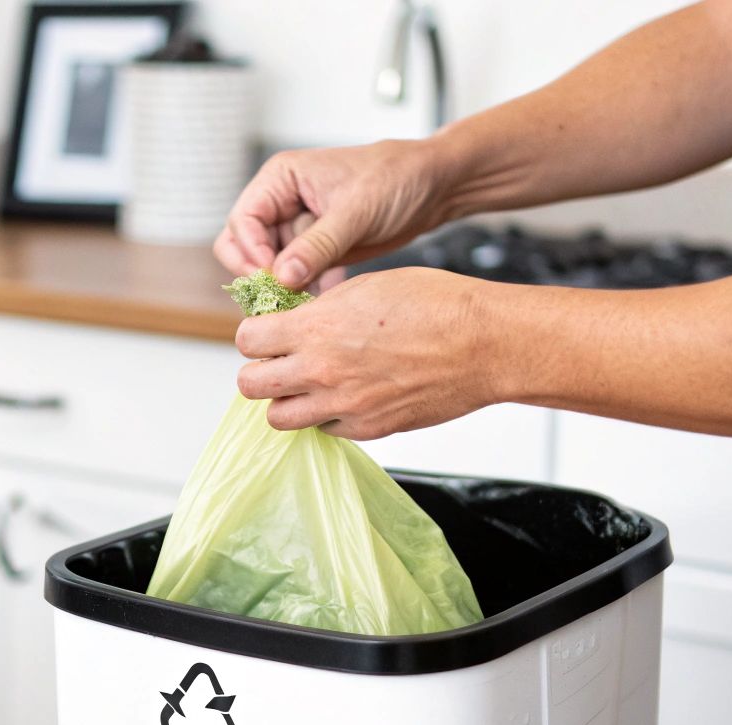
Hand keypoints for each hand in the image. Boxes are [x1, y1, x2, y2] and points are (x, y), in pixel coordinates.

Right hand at [213, 138, 459, 289]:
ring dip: (284, 286)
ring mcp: (297, 229)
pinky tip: (330, 291)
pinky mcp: (315, 250)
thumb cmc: (397, 177)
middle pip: (244, 247)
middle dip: (260, 273)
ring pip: (268, 267)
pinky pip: (295, 277)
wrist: (432, 186)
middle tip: (284, 295)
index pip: (242, 221)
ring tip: (311, 298)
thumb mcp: (355, 212)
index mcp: (281, 179)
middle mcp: (281, 203)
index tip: (272, 277)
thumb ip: (316, 245)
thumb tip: (281, 276)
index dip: (251, 252)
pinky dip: (306, 289)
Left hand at [234, 268, 501, 439]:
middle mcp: (322, 370)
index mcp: (317, 328)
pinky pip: (323, 430)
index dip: (255, 334)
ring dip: (286, 400)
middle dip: (259, 371)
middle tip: (278, 362)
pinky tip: (344, 395)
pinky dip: (325, 416)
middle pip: (250, 385)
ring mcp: (344, 404)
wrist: (484, 344)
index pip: (247, 340)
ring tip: (307, 384)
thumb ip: (321, 310)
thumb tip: (295, 322)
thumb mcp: (367, 287)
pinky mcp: (368, 428)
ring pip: (279, 418)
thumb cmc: (436, 306)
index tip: (267, 332)